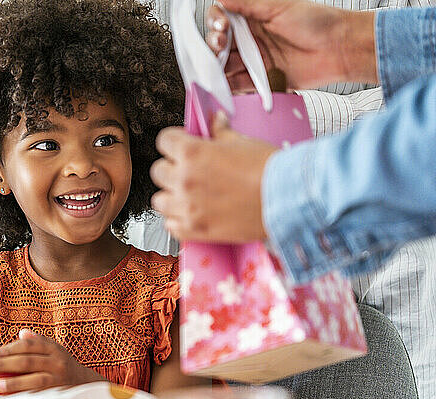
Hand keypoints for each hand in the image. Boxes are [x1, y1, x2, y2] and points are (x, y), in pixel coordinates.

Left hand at [0, 329, 103, 393]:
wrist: (84, 382)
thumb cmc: (61, 364)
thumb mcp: (54, 349)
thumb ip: (38, 341)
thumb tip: (21, 332)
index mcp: (53, 348)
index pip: (29, 345)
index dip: (10, 348)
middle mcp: (57, 361)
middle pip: (28, 361)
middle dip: (4, 364)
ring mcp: (58, 378)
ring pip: (35, 379)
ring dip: (15, 382)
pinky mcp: (58, 392)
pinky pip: (39, 392)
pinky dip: (25, 394)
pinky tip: (11, 397)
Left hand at [150, 111, 276, 242]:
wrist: (287, 199)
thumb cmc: (269, 170)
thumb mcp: (242, 142)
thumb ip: (220, 132)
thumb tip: (215, 120)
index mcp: (192, 153)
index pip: (164, 140)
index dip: (174, 141)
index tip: (181, 146)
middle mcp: (184, 179)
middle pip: (158, 171)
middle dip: (172, 168)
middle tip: (188, 170)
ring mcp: (187, 207)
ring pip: (159, 200)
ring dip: (171, 196)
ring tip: (188, 195)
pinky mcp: (196, 230)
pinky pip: (171, 226)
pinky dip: (178, 220)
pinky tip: (192, 214)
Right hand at [205, 0, 376, 90]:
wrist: (339, 49)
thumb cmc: (317, 22)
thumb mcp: (278, 6)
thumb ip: (246, 3)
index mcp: (253, 17)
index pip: (222, 19)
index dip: (215, 23)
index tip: (220, 27)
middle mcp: (251, 39)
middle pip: (220, 44)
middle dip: (214, 47)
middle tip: (219, 47)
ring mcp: (255, 60)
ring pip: (226, 65)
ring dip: (218, 67)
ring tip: (219, 68)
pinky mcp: (262, 79)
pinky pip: (239, 85)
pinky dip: (229, 86)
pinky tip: (224, 84)